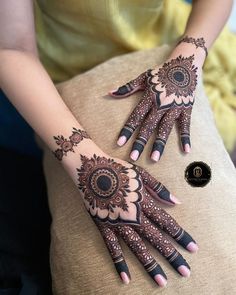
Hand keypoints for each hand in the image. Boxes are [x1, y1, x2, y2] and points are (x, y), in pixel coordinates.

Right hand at [76, 153, 197, 286]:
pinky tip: (126, 278)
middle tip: (185, 271)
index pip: (166, 222)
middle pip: (156, 239)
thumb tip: (176, 201)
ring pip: (137, 247)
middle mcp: (133, 216)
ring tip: (161, 281)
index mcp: (144, 202)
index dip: (181, 236)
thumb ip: (158, 189)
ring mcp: (117, 223)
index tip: (193, 248)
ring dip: (150, 264)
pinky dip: (119, 263)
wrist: (90, 168)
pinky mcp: (103, 226)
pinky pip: (112, 248)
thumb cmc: (117, 168)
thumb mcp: (141, 174)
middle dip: (171, 255)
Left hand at [109, 54, 200, 161]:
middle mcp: (160, 105)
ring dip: (159, 144)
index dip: (127, 130)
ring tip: (154, 159)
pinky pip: (185, 126)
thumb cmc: (160, 72)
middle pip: (148, 126)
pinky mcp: (185, 109)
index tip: (119, 143)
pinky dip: (186, 138)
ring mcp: (173, 108)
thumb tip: (109, 92)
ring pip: (165, 129)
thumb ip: (127, 88)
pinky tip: (185, 151)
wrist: (184, 64)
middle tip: (133, 157)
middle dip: (140, 142)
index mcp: (148, 98)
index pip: (135, 117)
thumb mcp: (143, 78)